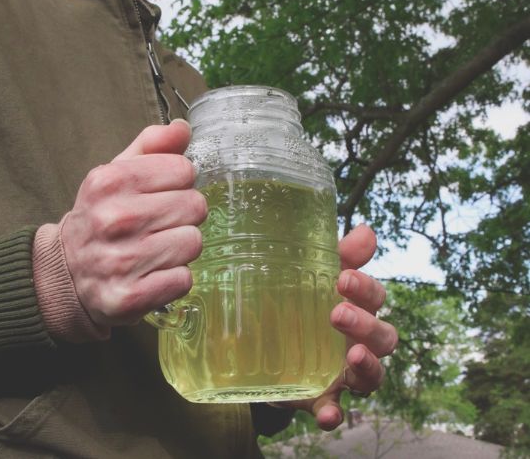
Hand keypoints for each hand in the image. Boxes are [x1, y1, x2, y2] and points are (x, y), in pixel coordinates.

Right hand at [61, 120, 207, 325]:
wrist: (64, 275)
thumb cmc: (99, 219)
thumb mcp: (115, 174)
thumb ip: (151, 146)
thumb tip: (183, 128)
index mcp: (109, 181)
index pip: (184, 170)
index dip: (180, 183)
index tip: (162, 195)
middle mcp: (112, 219)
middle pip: (194, 206)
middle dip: (184, 216)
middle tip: (160, 226)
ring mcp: (120, 261)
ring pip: (193, 242)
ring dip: (181, 248)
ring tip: (156, 250)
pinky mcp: (129, 297)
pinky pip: (184, 280)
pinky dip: (175, 279)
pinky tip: (153, 274)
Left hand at [279, 225, 397, 429]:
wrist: (263, 347)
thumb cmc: (298, 304)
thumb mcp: (312, 276)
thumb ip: (337, 254)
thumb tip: (366, 229)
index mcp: (356, 308)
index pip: (375, 298)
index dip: (366, 289)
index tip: (342, 278)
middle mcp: (358, 341)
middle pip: (383, 337)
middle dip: (366, 324)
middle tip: (337, 313)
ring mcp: (343, 374)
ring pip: (372, 375)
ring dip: (367, 366)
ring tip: (352, 355)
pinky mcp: (322, 399)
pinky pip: (336, 411)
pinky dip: (335, 414)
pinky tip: (329, 415)